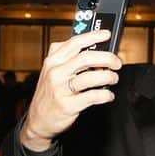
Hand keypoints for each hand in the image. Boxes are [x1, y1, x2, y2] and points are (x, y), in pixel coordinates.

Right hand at [20, 29, 121, 148]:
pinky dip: (105, 95)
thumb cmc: (49, 94)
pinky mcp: (68, 105)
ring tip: (113, 78)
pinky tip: (108, 95)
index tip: (107, 35)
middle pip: (86, 58)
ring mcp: (60, 89)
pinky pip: (92, 96)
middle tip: (117, 63)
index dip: (93, 37)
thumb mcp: (51, 72)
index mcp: (53, 61)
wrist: (38, 120)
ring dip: (108, 77)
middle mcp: (55, 73)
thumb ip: (67, 59)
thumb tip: (95, 50)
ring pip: (90, 77)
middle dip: (107, 58)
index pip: (74, 43)